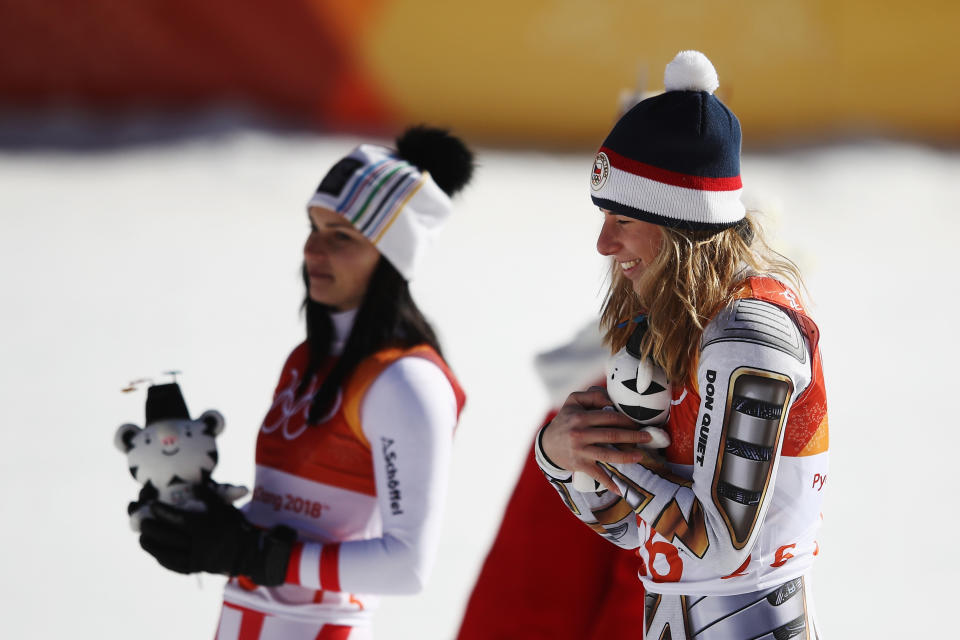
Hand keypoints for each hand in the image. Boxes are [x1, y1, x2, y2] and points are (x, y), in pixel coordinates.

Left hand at [139, 484, 294, 585]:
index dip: (163, 513)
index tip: (152, 506)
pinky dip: (162, 558)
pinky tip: (156, 552)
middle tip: (142, 521)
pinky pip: (174, 565)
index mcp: (205, 528)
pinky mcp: (195, 569)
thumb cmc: (236, 526)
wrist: (248, 553)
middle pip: (168, 538)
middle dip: (151, 529)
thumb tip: (191, 485)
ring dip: (152, 546)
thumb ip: (208, 496)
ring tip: (142, 538)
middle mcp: (199, 546)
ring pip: (167, 554)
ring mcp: (196, 560)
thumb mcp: (224, 508)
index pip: (178, 520)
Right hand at [541, 387, 664, 494]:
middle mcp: (579, 433)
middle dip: (633, 437)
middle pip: (612, 435)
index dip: (627, 420)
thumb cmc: (566, 419)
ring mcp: (580, 451)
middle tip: (648, 437)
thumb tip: (612, 401)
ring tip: (641, 456)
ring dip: (627, 456)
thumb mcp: (574, 401)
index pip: (610, 417)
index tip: (638, 423)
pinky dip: (609, 483)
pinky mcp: (579, 465)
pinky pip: (597, 474)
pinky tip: (621, 489)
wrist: (547, 444)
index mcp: (580, 416)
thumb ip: (593, 395)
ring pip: (608, 454)